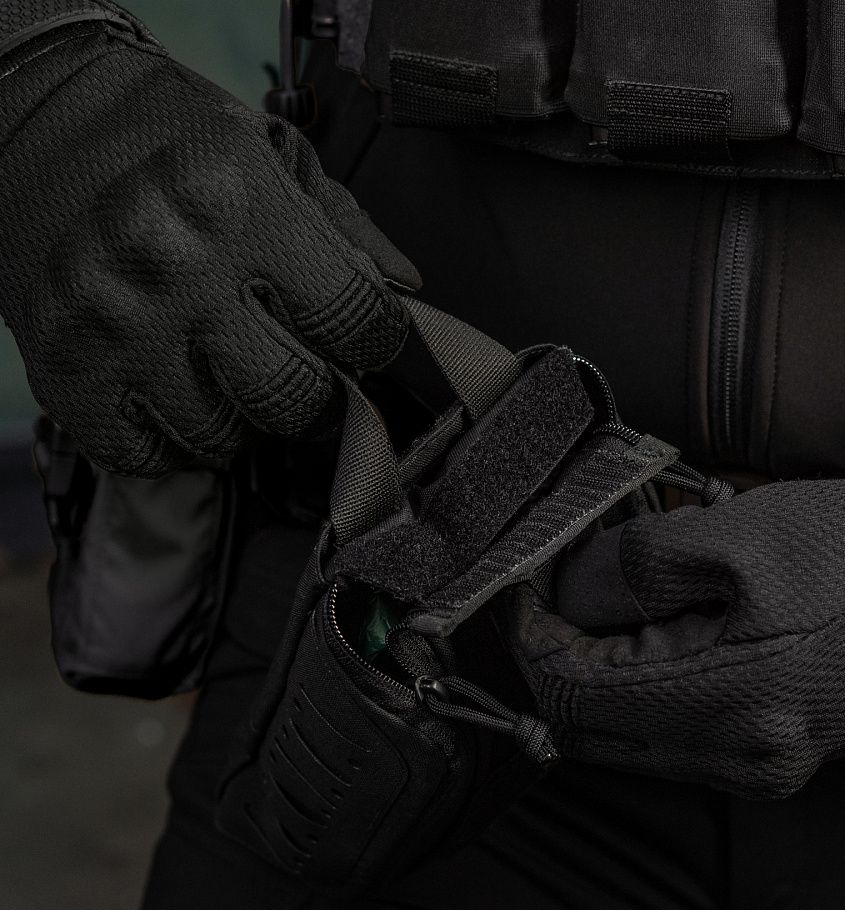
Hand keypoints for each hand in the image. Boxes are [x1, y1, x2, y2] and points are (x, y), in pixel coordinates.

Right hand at [0, 7, 417, 474]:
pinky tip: (174, 392)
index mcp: (240, 204)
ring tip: (230, 373)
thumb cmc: (162, 135)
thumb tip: (405, 293)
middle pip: (295, 397)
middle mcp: (175, 267)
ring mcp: (114, 326)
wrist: (29, 117)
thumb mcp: (268, 151)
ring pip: (223, 437)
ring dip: (242, 420)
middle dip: (317, 396)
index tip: (367, 343)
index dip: (378, 342)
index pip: (357, 319)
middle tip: (307, 372)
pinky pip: (147, 454)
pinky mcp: (65, 371)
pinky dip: (173, 439)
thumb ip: (345, 227)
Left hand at [509, 477, 844, 797]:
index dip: (531, 638)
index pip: (571, 693)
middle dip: (556, 658)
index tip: (522, 588)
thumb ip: (632, 565)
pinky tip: (656, 637)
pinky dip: (640, 692)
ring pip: (624, 738)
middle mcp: (734, 756)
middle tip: (554, 593)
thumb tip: (565, 587)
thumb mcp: (735, 534)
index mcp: (723, 701)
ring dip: (596, 675)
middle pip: (588, 728)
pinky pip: (670, 740)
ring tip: (608, 606)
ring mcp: (755, 768)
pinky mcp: (772, 760)